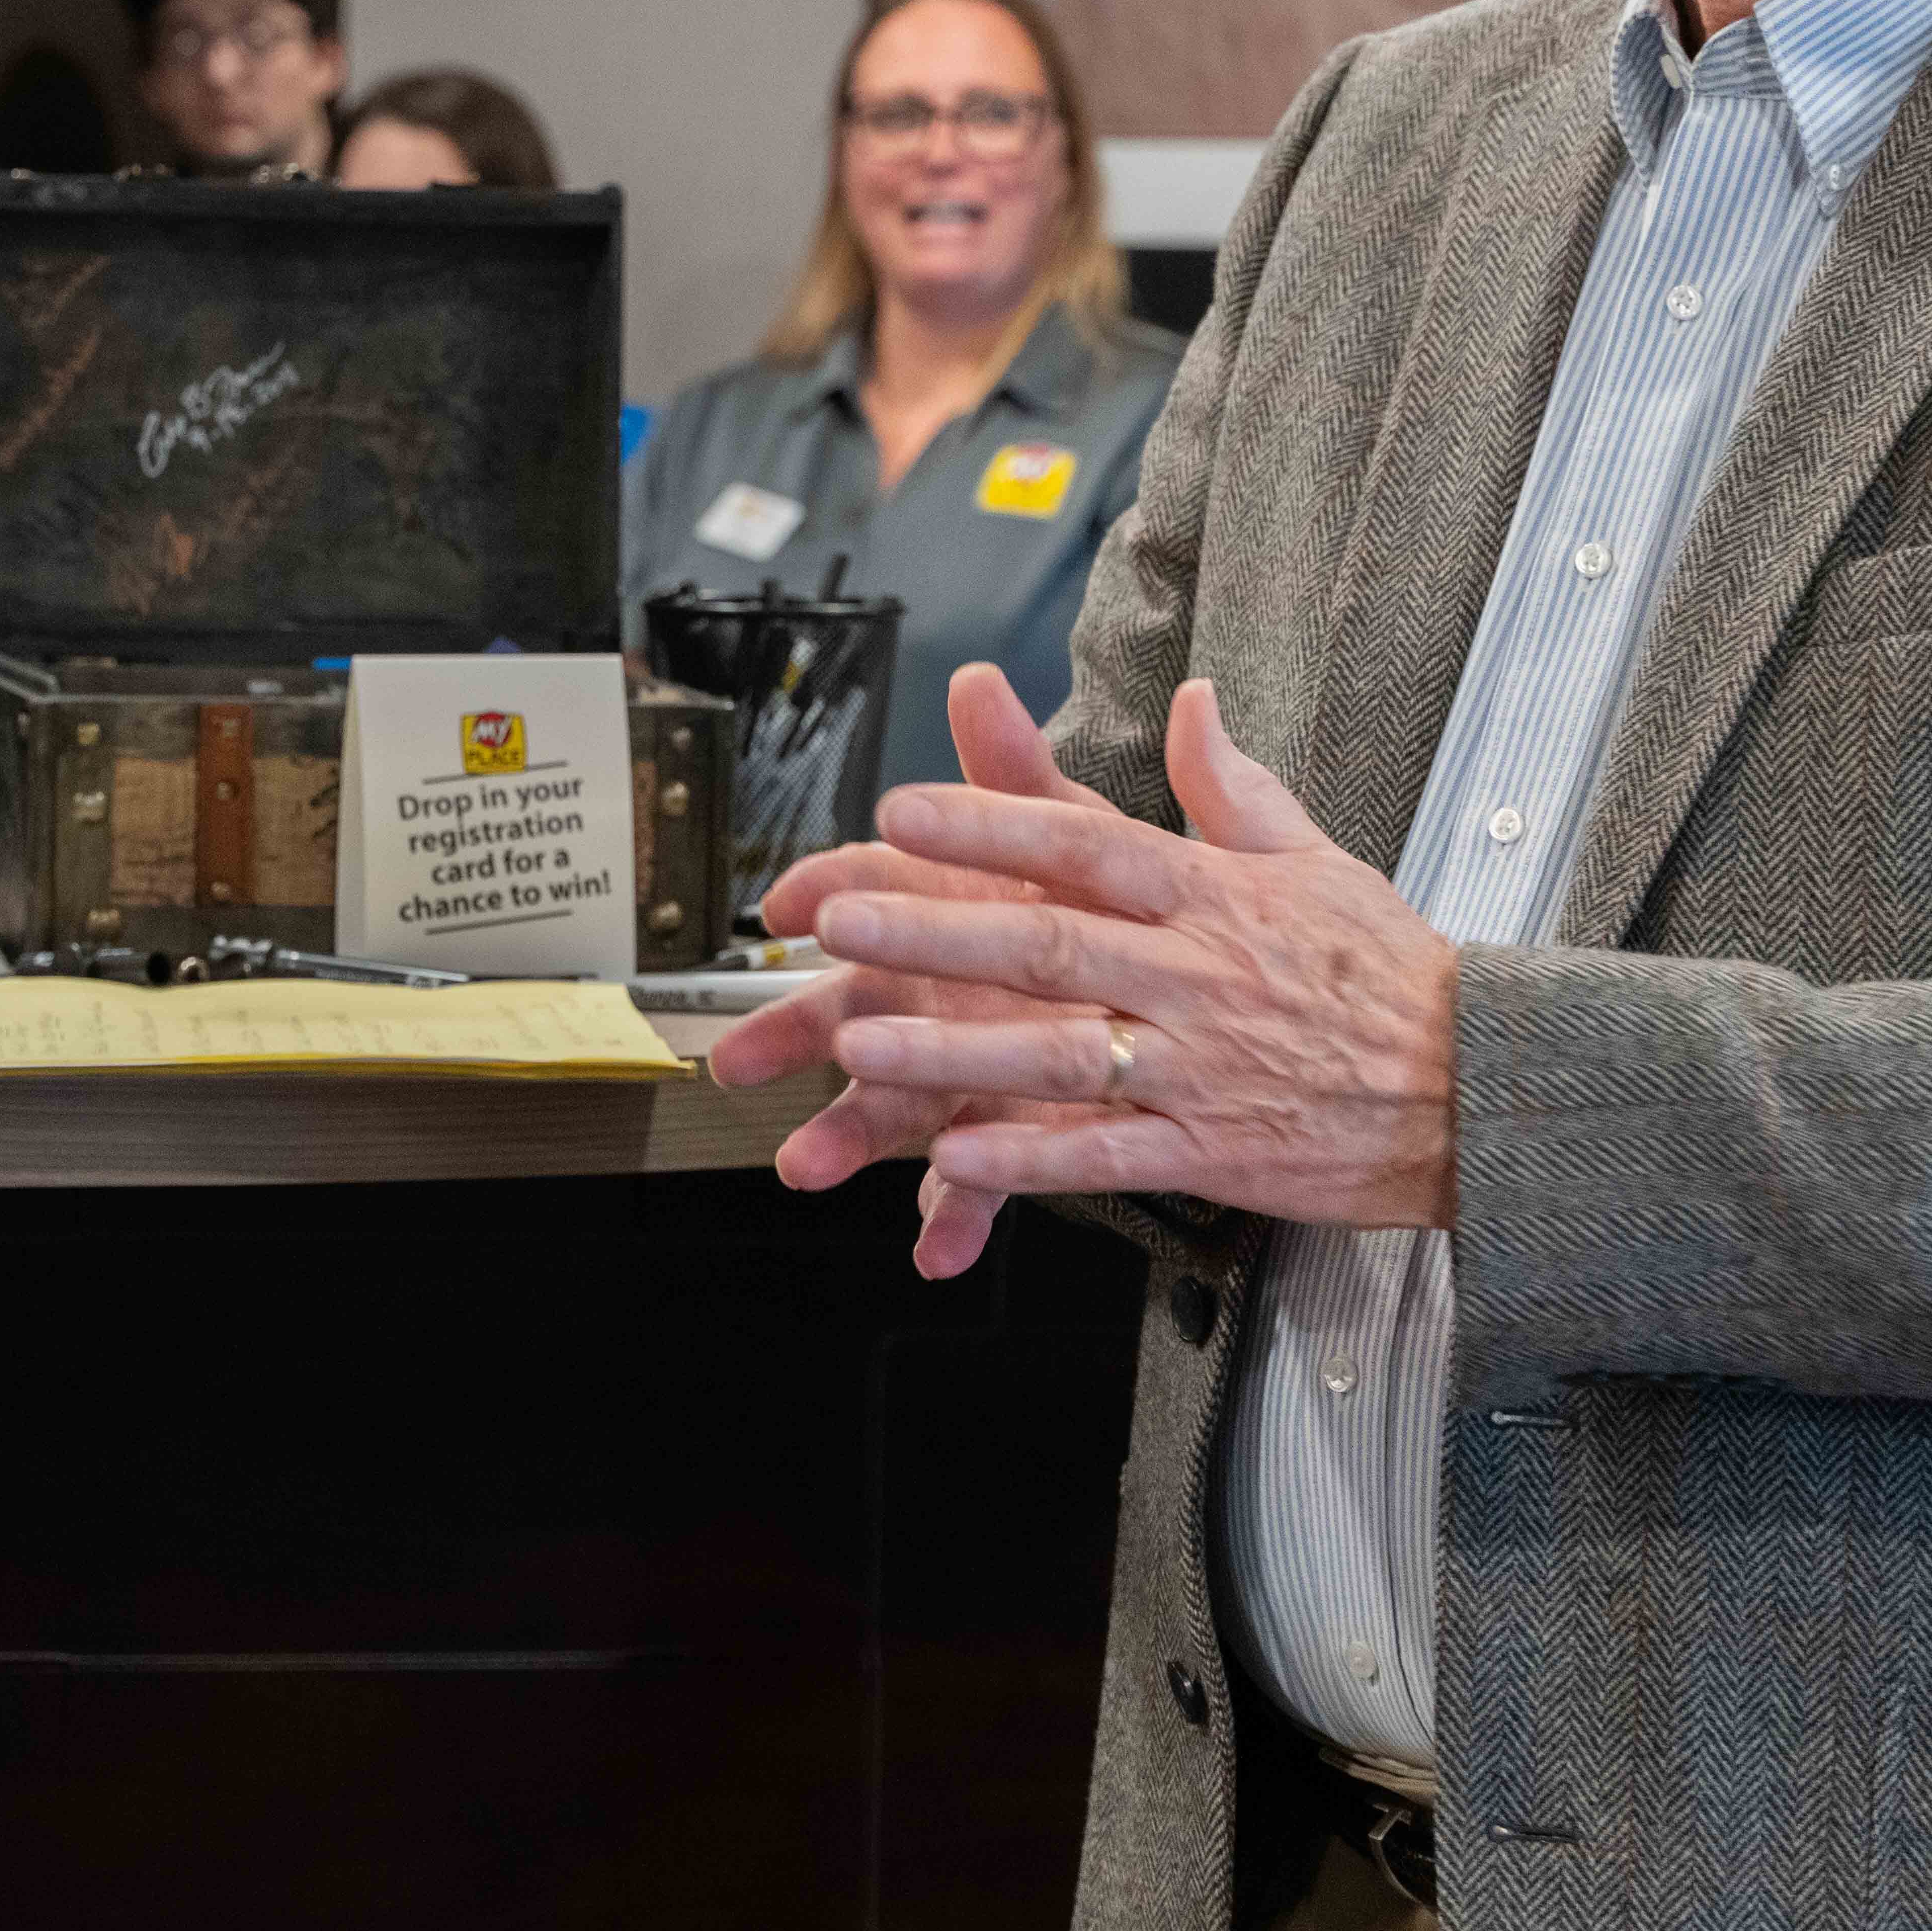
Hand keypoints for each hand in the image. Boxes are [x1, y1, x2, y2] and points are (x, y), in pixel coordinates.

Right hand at [709, 664, 1143, 1279]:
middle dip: (795, 1032)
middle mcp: (944, 985)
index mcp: (951, 907)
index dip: (829, 891)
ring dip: (847, 1136)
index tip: (791, 902)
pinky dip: (952, 1217)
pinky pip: (976, 1180)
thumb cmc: (1110, 905)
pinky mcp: (1009, 1128)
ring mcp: (968, 1061)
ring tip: (806, 1166)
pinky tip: (935, 1249)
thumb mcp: (1078, 836)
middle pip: (857, 1003)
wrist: (1194, 998)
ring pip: (897, 1099)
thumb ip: (1019, 769)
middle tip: (737, 1058)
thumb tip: (980, 681)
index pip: (873, 886)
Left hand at [801, 668, 1459, 1231]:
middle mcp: (1198, 976)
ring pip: (1060, 1054)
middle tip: (841, 918)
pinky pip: (1106, 1154)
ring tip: (862, 1042)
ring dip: (954, 1049)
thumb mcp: (1317, 857)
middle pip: (1047, 944)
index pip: (1082, 844)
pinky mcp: (1215, 1150)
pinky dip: (1030, 1157)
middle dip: (934, 929)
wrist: (1480, 1082)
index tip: (902, 811)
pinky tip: (955, 1155)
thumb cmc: (1390, 973)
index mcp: (1215, 896)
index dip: (988, 827)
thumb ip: (1233, 784)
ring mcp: (1202, 1067)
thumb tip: (1193, 699)